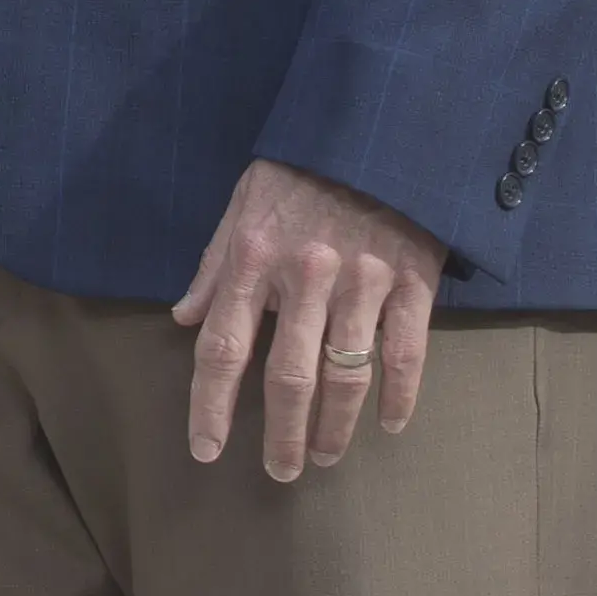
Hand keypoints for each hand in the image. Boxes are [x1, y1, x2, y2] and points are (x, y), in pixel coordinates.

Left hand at [173, 158, 445, 482]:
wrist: (378, 124)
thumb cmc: (301, 169)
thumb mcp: (243, 203)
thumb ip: (214, 265)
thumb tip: (184, 317)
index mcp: (254, 257)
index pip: (221, 348)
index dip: (210, 406)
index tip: (206, 450)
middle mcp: (305, 274)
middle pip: (287, 377)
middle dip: (280, 435)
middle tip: (280, 471)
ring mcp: (363, 280)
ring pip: (345, 375)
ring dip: (334, 428)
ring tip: (326, 455)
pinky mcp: (412, 280)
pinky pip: (405, 354)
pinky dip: (398, 397)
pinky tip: (389, 425)